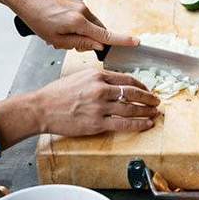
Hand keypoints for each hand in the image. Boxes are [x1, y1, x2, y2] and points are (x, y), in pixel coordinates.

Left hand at [16, 0, 136, 50]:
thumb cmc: (38, 21)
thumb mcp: (57, 39)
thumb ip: (81, 43)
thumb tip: (99, 46)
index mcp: (80, 22)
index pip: (106, 35)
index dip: (122, 40)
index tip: (136, 42)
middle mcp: (84, 11)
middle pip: (99, 31)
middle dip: (90, 41)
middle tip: (69, 44)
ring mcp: (81, 5)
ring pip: (91, 26)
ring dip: (83, 34)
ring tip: (60, 35)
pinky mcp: (77, 3)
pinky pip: (84, 19)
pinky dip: (78, 26)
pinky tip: (60, 27)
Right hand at [35, 69, 159, 135]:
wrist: (42, 108)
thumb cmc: (57, 94)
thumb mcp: (79, 77)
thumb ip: (98, 78)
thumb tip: (115, 82)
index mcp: (97, 75)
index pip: (127, 79)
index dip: (141, 85)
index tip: (146, 90)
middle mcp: (100, 89)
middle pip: (133, 93)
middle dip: (148, 98)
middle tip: (156, 101)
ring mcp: (100, 107)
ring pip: (131, 109)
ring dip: (146, 111)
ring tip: (154, 113)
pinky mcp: (97, 123)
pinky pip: (123, 124)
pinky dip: (138, 124)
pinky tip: (147, 124)